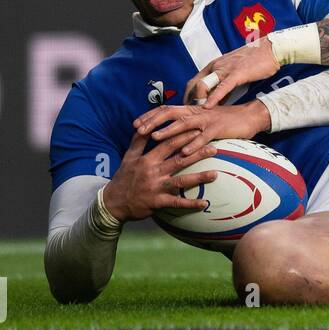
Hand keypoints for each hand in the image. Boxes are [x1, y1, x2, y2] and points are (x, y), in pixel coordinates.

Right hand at [101, 129, 218, 223]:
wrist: (113, 203)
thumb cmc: (123, 178)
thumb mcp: (128, 157)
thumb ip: (138, 142)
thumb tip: (143, 125)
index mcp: (147, 159)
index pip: (168, 144)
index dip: (184, 136)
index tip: (199, 130)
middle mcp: (153, 171)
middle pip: (179, 159)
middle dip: (197, 153)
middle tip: (214, 148)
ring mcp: (156, 187)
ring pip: (181, 181)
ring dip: (199, 177)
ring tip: (215, 174)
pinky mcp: (158, 202)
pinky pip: (177, 203)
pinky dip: (191, 204)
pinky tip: (205, 204)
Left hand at [134, 101, 272, 155]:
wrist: (249, 117)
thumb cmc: (225, 120)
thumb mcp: (205, 119)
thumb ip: (189, 122)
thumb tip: (173, 129)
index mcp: (192, 110)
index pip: (166, 109)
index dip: (149, 115)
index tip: (135, 123)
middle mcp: (197, 112)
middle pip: (170, 113)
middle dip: (152, 122)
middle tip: (138, 130)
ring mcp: (207, 120)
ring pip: (183, 124)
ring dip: (168, 131)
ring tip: (154, 137)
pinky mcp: (218, 129)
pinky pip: (203, 137)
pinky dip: (193, 145)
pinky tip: (184, 153)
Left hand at [184, 39, 278, 106]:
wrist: (270, 49)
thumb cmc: (256, 61)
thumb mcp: (235, 73)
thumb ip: (224, 86)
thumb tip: (217, 101)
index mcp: (214, 66)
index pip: (193, 82)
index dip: (188, 97)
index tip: (188, 109)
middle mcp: (216, 66)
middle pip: (193, 84)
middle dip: (188, 100)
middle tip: (188, 114)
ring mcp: (225, 69)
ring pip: (203, 85)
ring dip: (197, 100)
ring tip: (195, 114)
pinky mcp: (237, 74)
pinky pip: (222, 87)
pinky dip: (213, 98)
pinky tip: (208, 107)